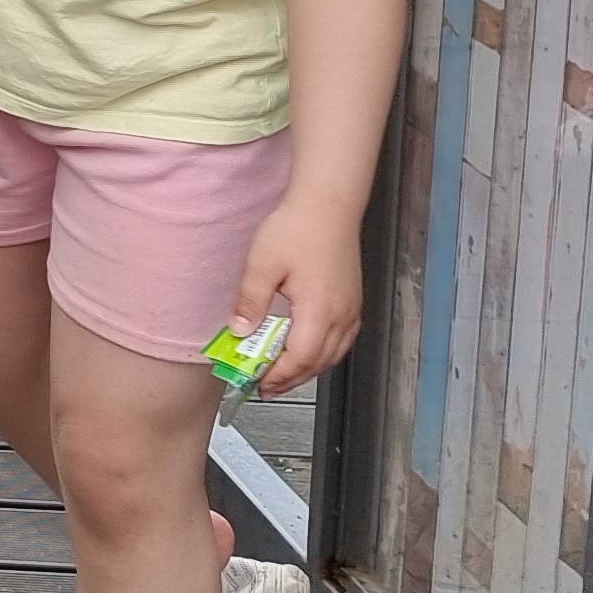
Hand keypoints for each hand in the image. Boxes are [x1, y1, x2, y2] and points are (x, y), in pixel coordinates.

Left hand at [229, 201, 363, 394]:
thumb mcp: (262, 264)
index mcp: (319, 310)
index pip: (299, 358)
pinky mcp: (353, 302)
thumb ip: (251, 302)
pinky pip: (340, 341)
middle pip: (317, 362)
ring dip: (306, 368)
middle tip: (264, 386)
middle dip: (290, 378)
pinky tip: (306, 351)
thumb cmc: (297, 228)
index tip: (257, 384)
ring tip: (280, 373)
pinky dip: (322, 353)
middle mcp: (342, 315)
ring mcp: (351, 310)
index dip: (278, 376)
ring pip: (332, 354)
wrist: (327, 205)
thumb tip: (239, 332)